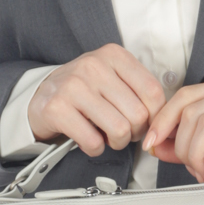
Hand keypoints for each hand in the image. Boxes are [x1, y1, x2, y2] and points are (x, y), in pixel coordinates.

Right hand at [28, 44, 167, 156]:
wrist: (41, 95)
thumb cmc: (83, 90)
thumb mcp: (112, 78)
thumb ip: (138, 91)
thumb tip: (163, 119)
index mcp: (113, 55)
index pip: (153, 92)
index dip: (155, 117)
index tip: (145, 123)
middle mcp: (93, 66)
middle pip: (138, 114)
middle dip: (135, 133)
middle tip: (124, 133)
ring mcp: (73, 86)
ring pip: (119, 129)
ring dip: (117, 143)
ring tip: (107, 137)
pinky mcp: (57, 109)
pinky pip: (93, 142)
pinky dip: (95, 149)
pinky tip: (89, 140)